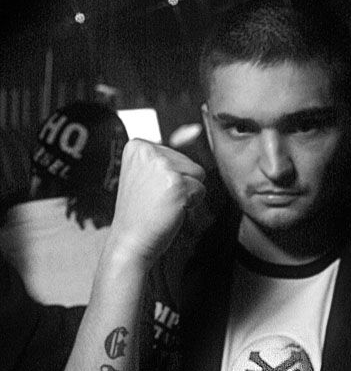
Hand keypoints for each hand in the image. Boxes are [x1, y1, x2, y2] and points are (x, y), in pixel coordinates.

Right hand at [109, 138, 207, 262]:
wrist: (130, 241)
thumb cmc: (140, 212)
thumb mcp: (147, 175)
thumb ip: (167, 155)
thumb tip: (196, 129)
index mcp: (137, 145)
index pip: (176, 155)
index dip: (169, 178)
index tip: (148, 191)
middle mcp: (149, 151)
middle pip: (189, 163)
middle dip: (180, 185)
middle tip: (156, 201)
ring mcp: (162, 167)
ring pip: (197, 175)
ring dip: (186, 194)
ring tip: (163, 205)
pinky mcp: (177, 184)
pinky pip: (201, 191)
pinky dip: (191, 205)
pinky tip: (169, 210)